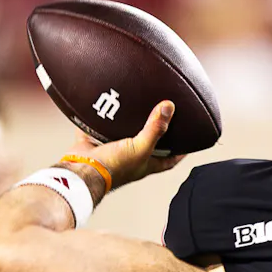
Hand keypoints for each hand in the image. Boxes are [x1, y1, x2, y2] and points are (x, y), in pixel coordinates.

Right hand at [63, 101, 186, 191]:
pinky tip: (107, 101)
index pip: (170, 158)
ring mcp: (112, 148)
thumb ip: (155, 129)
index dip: (181, 150)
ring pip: (124, 132)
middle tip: (163, 113)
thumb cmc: (112, 168)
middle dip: (155, 130)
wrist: (80, 170)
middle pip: (148, 142)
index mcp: (146, 163)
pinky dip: (103, 114)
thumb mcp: (140, 148)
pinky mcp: (95, 139)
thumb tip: (169, 107)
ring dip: (129, 120)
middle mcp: (131, 156)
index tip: (191, 138)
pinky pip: (100, 124)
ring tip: (138, 101)